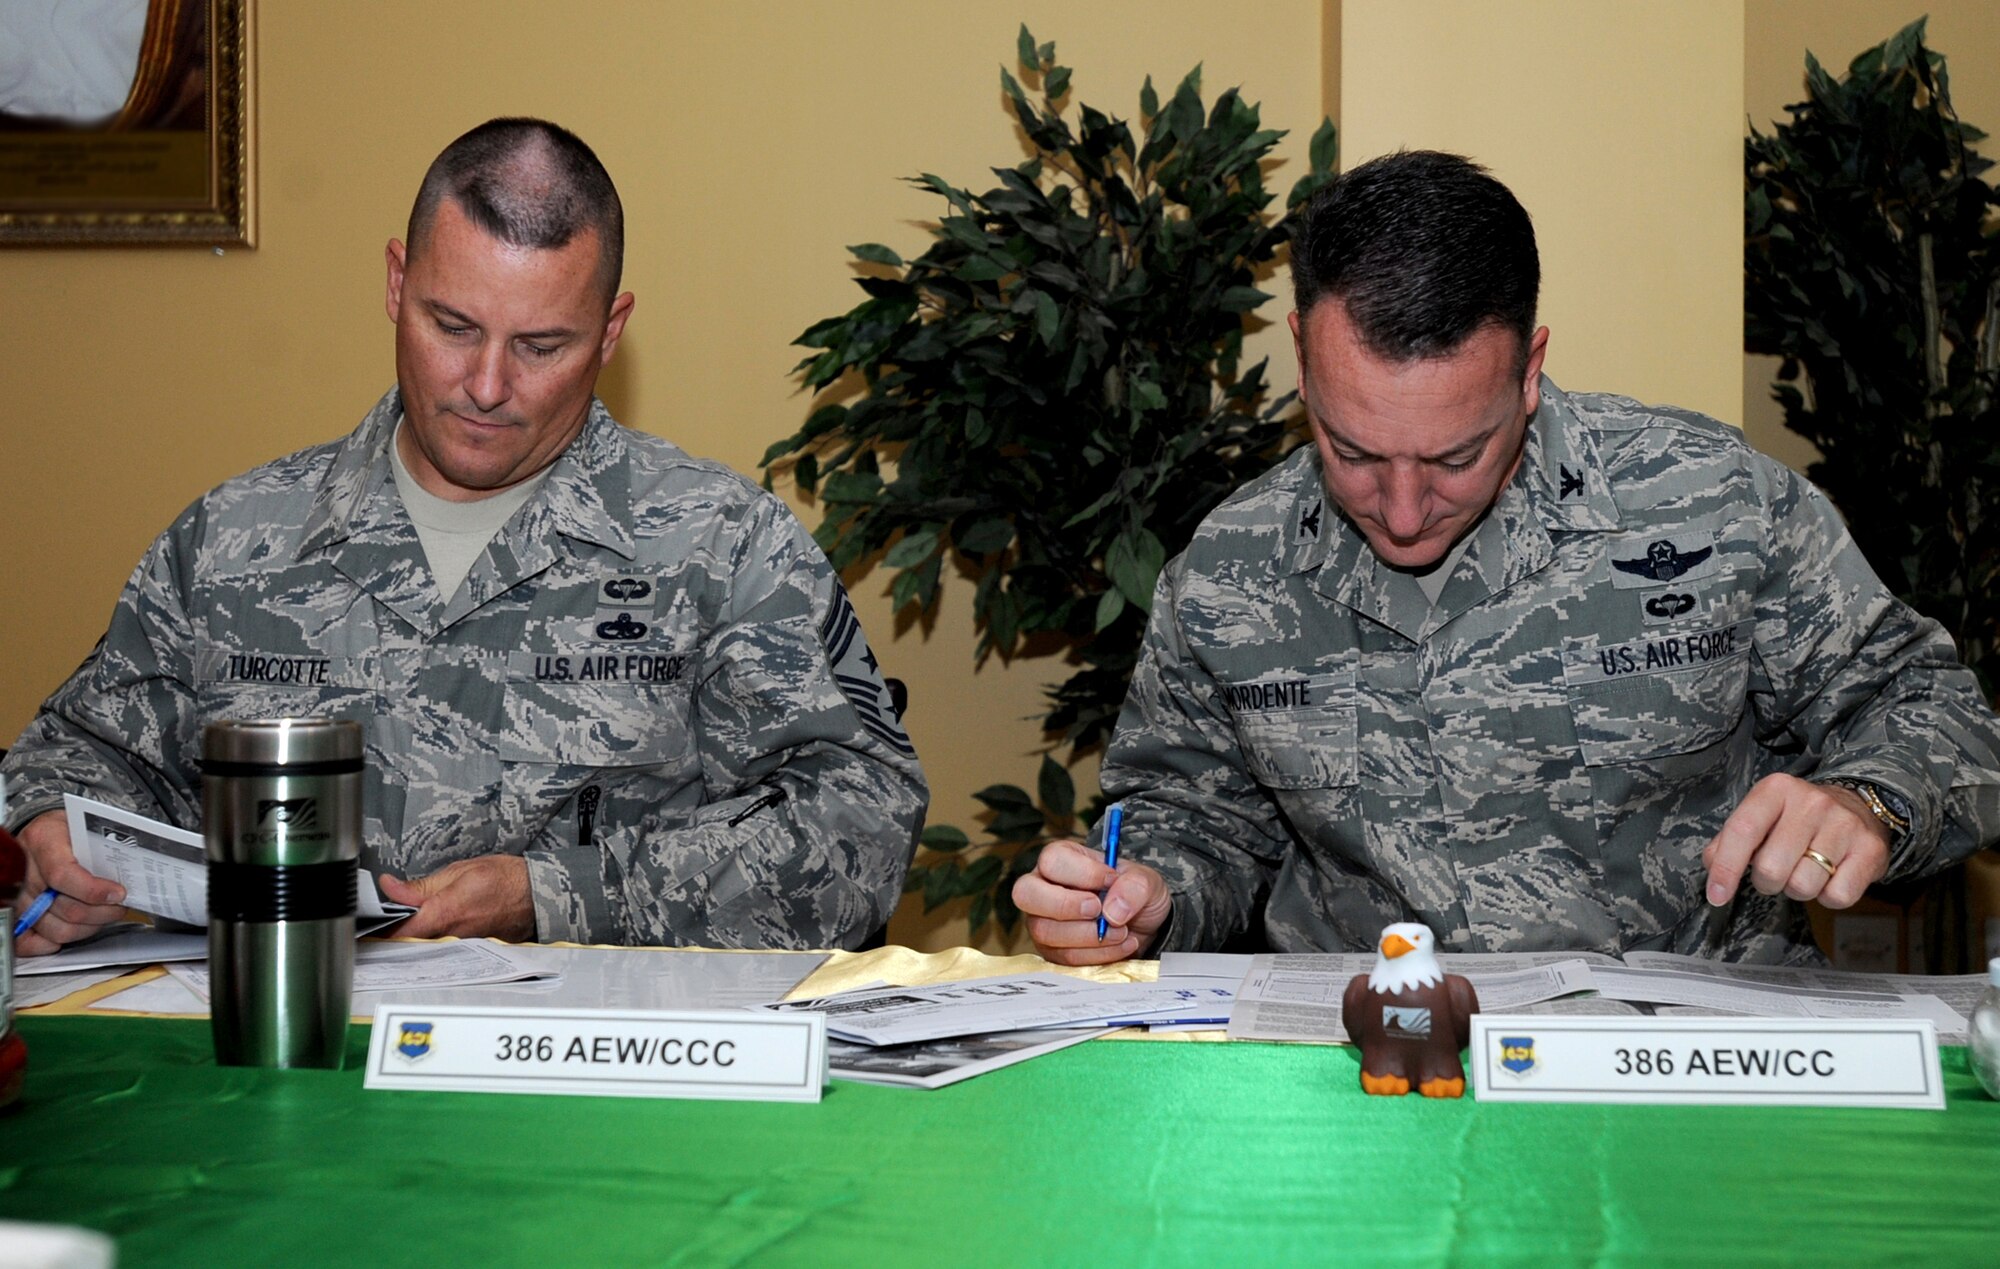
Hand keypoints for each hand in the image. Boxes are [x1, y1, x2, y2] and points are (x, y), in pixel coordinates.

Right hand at [13, 809, 129, 955]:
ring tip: (105, 915)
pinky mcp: (18, 914)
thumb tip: (133, 868)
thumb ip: (102, 845)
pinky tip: (77, 929)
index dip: (94, 890)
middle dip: (103, 912)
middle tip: (120, 906)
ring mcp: (20, 897)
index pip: (63, 875)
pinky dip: (55, 943)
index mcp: (42, 841)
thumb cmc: (66, 829)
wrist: (43, 834)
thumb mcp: (84, 824)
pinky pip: (29, 942)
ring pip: (58, 929)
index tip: (119, 894)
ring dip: (90, 926)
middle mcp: (26, 872)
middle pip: (66, 908)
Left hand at [379, 855, 535, 941]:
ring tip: (414, 922)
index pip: (400, 932)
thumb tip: (390, 888)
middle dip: (396, 934)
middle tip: (388, 922)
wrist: (539, 893)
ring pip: (427, 948)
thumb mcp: (459, 871)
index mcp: (446, 913)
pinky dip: (436, 941)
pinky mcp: (473, 951)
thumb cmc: (505, 878)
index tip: (371, 923)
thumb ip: (421, 886)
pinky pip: (446, 949)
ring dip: (416, 938)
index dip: (381, 930)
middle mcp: (453, 936)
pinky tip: (436, 930)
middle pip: (411, 944)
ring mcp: (463, 948)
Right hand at [1011, 839, 1171, 965]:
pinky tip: (1121, 945)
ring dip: (1089, 936)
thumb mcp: (1146, 881)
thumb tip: (1113, 911)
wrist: (1141, 925)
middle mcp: (1043, 889)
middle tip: (1098, 910)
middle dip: (1065, 905)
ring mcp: (1043, 922)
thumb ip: (1135, 886)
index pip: (1053, 860)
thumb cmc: (1133, 894)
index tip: (1111, 880)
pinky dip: (1097, 955)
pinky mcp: (1052, 951)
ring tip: (1122, 931)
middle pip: (1026, 894)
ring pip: (1045, 931)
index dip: (1082, 873)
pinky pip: (1064, 958)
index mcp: (1061, 860)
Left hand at [1703, 774, 1890, 909]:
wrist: (1860, 806)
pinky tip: (1830, 877)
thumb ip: (1730, 839)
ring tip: (1805, 870)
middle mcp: (1811, 802)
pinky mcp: (1870, 849)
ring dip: (1797, 890)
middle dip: (1767, 882)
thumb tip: (1712, 866)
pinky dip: (1828, 897)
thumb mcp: (1762, 815)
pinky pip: (1837, 897)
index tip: (1716, 896)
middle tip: (1775, 873)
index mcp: (1776, 790)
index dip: (1725, 868)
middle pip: (1771, 867)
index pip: (1742, 831)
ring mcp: (1844, 825)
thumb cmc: (1798, 819)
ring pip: (1803, 886)